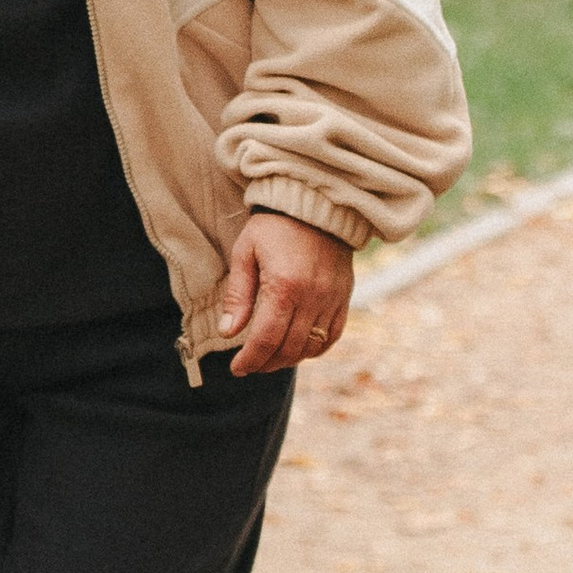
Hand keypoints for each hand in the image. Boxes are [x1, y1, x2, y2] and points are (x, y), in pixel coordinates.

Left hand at [217, 209, 353, 377]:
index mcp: (284, 286)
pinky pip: (333, 335)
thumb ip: (238, 295)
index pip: (266, 339)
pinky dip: (315, 349)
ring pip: (311, 347)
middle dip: (266, 364)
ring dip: (289, 359)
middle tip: (250, 365)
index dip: (250, 360)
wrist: (315, 204)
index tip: (237, 368)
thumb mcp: (245, 253)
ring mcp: (332, 298)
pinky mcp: (344, 297)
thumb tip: (228, 332)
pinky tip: (298, 349)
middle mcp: (312, 296)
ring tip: (270, 359)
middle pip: (289, 349)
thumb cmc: (274, 226)